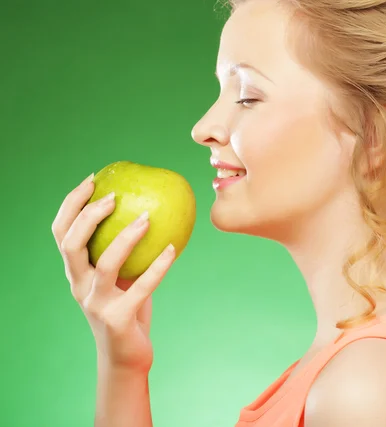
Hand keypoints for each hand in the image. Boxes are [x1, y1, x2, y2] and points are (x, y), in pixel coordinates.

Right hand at [51, 173, 176, 372]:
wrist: (126, 357)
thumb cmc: (127, 308)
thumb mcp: (121, 277)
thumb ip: (125, 251)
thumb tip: (149, 208)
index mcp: (76, 273)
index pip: (61, 233)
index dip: (71, 204)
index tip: (92, 179)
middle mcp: (79, 286)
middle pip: (71, 244)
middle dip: (89, 215)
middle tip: (115, 196)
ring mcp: (97, 304)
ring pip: (106, 264)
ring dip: (127, 237)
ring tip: (148, 218)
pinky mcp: (118, 319)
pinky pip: (142, 287)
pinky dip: (159, 266)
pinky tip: (173, 248)